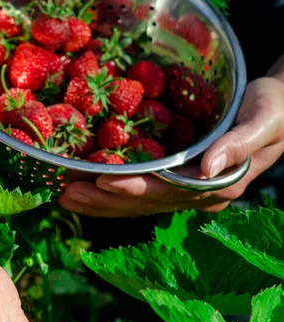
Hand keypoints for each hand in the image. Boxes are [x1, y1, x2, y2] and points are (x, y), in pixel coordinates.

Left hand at [60, 77, 283, 216]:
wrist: (279, 113)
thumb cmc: (275, 111)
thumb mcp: (265, 119)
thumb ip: (239, 144)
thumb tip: (208, 169)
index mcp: (217, 187)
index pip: (168, 191)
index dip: (134, 188)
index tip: (101, 181)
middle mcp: (198, 196)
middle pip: (145, 203)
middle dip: (105, 201)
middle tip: (67, 195)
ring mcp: (186, 193)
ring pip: (138, 203)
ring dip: (101, 202)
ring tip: (66, 196)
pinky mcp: (177, 183)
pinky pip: (141, 192)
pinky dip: (112, 192)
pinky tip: (87, 188)